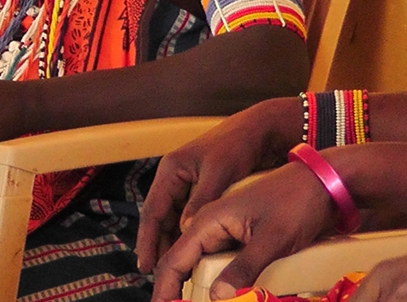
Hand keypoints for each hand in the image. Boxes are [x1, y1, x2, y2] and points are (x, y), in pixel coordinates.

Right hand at [137, 96, 302, 274]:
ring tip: (175, 270)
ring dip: (174, 242)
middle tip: (157, 275)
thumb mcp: (219, 172)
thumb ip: (201, 200)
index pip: (153, 209)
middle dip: (158, 245)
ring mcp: (190, 183)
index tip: (145, 265)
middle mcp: (177, 177)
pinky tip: (196, 253)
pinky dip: (190, 235)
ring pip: (175, 219)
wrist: (260, 130)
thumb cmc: (238, 144)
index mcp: (172, 169)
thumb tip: (185, 229)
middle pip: (161, 218)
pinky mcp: (205, 190)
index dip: (147, 239)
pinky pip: (191, 217)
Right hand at [150, 161, 333, 301]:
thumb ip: (243, 268)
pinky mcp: (240, 235)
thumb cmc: (297, 202)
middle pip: (182, 262)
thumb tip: (215, 297)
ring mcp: (226, 229)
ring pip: (200, 263)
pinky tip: (222, 293)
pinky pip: (219, 261)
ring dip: (194, 285)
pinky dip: (216, 280)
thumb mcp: (272, 239)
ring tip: (188, 301)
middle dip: (174, 288)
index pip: (175, 258)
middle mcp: (211, 222)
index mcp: (210, 218)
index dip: (164, 287)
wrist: (322, 184)